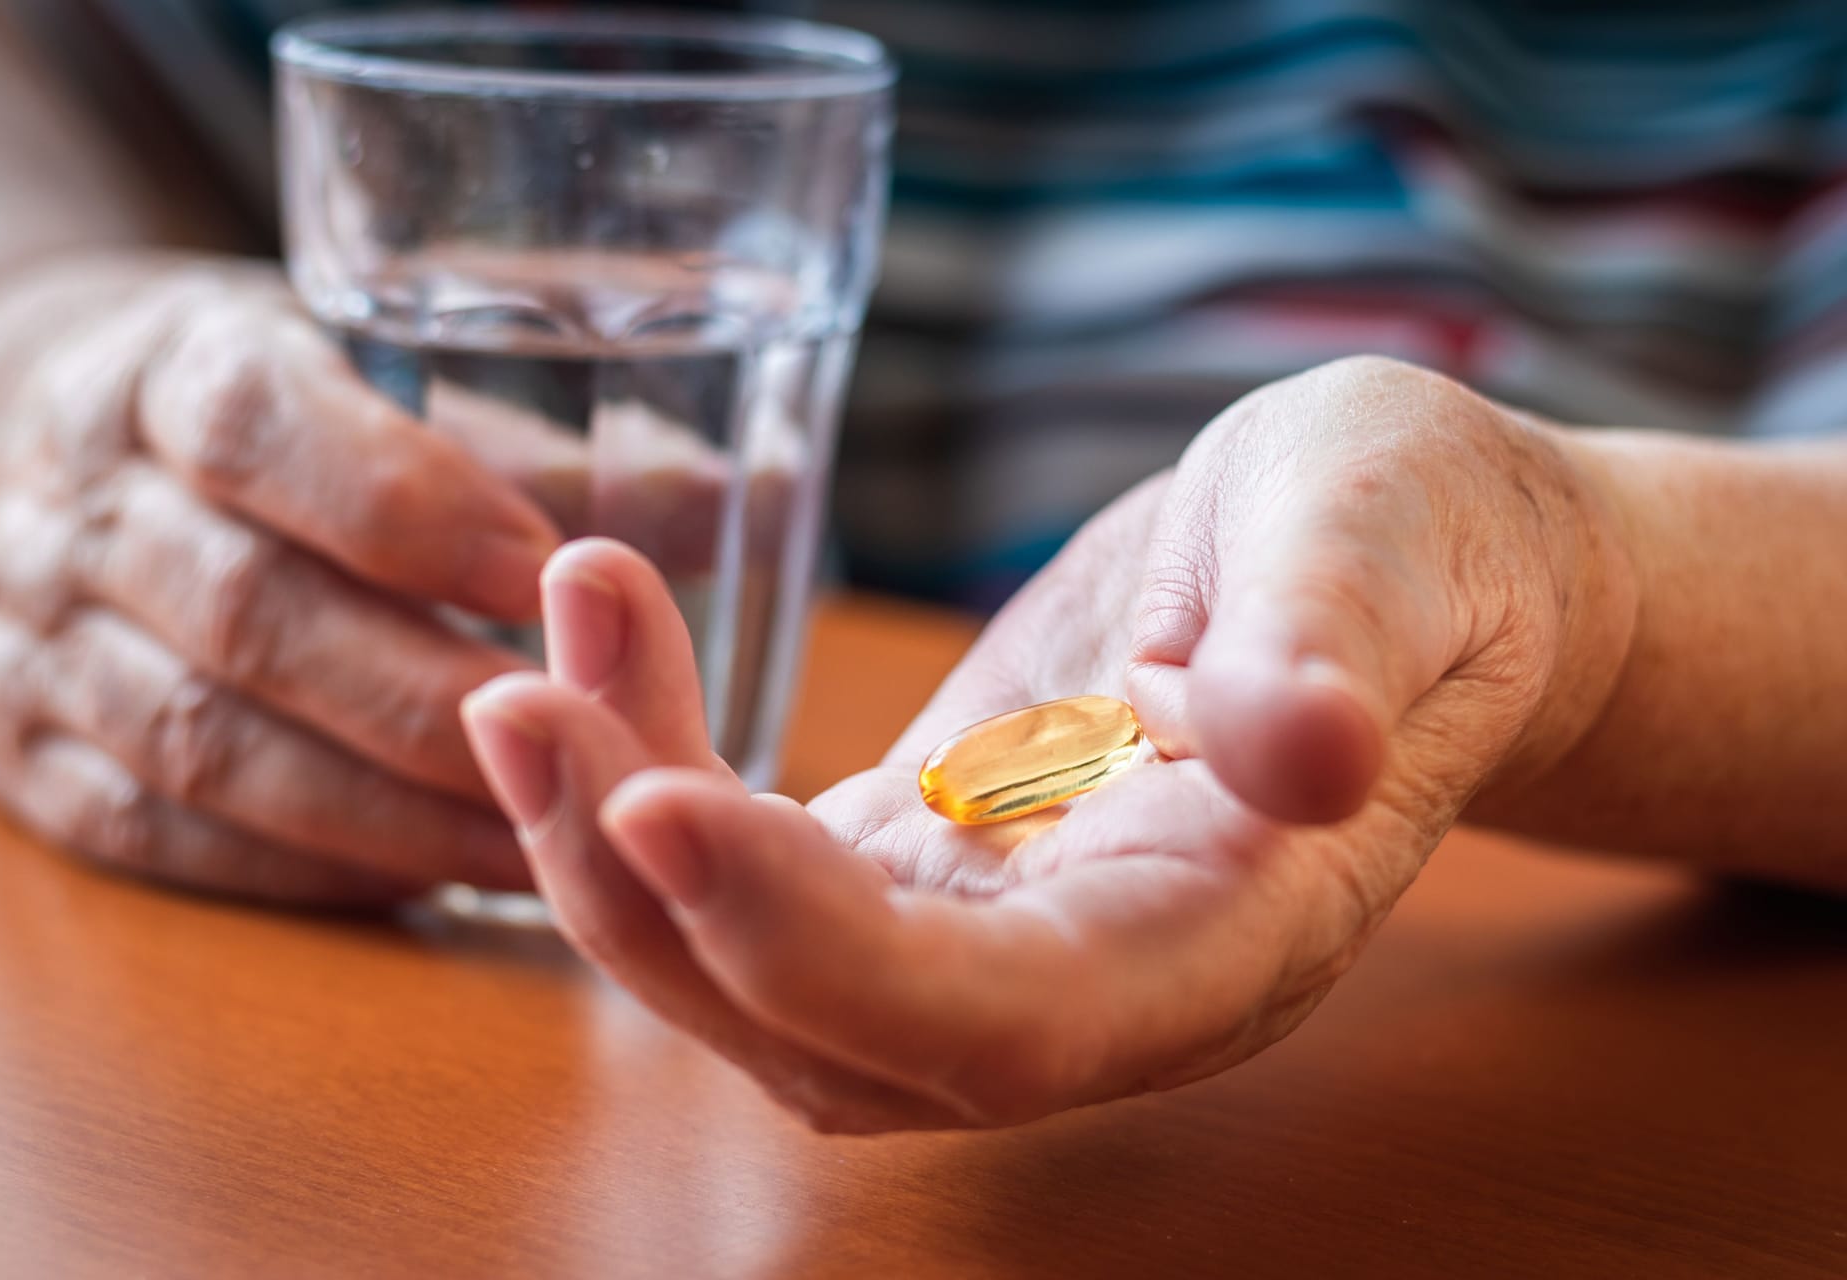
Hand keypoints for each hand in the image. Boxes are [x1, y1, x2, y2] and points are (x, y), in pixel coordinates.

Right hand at [0, 253, 561, 904]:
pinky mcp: (30, 765)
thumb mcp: (367, 372)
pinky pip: (169, 839)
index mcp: (169, 372)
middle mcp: (81, 507)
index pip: (261, 429)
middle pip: (251, 616)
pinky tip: (435, 880)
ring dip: (392, 816)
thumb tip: (743, 499)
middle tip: (587, 754)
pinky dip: (311, 871)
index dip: (411, 508)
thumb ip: (536, 443)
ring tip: (548, 851)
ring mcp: (34, 647)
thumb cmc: (263, 419)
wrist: (20, 461)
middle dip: (432, 701)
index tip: (548, 576)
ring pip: (210, 750)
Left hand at [463, 356, 1637, 1130]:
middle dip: (652, 898)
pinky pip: (758, 864)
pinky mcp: (925, 854)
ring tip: (535, 667)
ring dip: (614, 845)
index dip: (821, 952)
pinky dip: (656, 771)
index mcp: (1219, 939)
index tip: (661, 805)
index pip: (1000, 1021)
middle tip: (524, 705)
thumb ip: (1339, 648)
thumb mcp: (1387, 543)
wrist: (1397, 562)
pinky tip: (605, 638)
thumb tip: (1310, 751)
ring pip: (760, 970)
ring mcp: (989, 929)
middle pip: (829, 1032)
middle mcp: (1087, 980)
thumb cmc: (1415, 547)